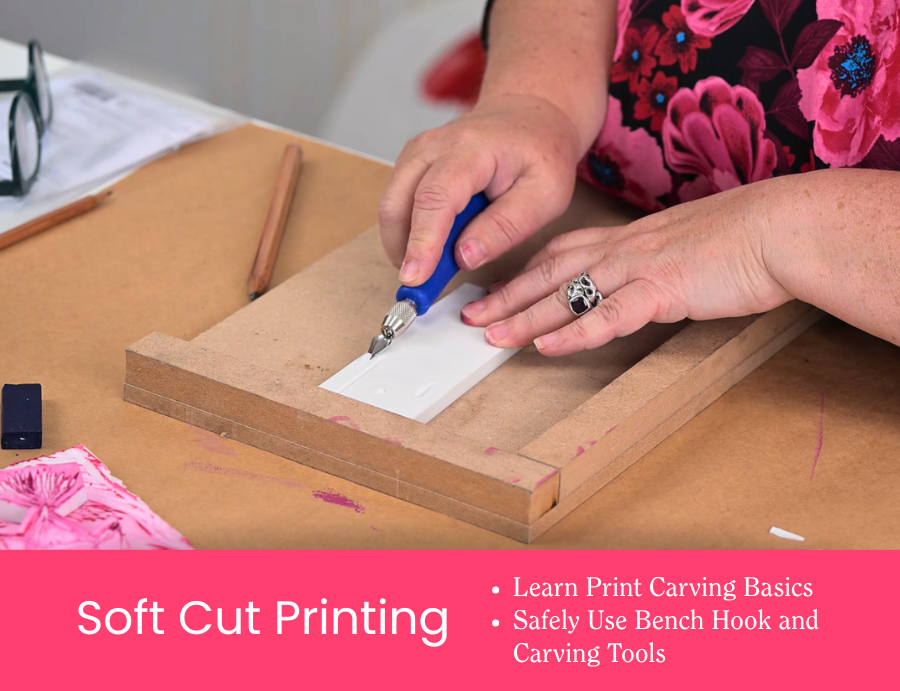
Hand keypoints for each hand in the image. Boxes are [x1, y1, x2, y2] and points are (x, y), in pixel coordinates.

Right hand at [378, 94, 581, 285]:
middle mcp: (432, 146)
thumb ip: (506, 226)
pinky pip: (397, 204)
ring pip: (391, 207)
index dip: (422, 243)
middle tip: (420, 290)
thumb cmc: (541, 155)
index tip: (414, 279)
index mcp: (471, 149)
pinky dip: (408, 233)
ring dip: (403, 244)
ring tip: (432, 271)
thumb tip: (464, 257)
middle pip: (398, 204)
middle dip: (403, 251)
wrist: (529, 116)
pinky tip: (432, 249)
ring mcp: (416, 153)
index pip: (434, 199)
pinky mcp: (410, 165)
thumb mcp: (545, 195)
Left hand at [460, 179, 794, 355]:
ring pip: (567, 294)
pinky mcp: (662, 289)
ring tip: (491, 337)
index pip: (560, 255)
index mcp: (627, 238)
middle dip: (506, 296)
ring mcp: (639, 267)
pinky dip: (575, 332)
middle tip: (472, 317)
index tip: (494, 291)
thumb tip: (638, 285)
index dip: (522, 274)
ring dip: (525, 316)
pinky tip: (547, 347)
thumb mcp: (682, 247)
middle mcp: (623, 249)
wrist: (780, 227)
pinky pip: (609, 315)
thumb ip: (652, 265)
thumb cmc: (740, 239)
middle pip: (549, 273)